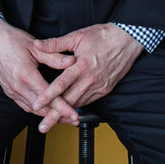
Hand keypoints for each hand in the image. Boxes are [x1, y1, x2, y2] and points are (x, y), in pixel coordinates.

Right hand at [0, 20, 80, 131]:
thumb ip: (54, 56)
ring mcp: (11, 90)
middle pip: (41, 108)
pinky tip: (46, 110)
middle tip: (74, 119)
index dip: (62, 107)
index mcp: (25, 74)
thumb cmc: (10, 40)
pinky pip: (24, 105)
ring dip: (48, 115)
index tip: (74, 114)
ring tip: (63, 118)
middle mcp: (17, 86)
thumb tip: (71, 62)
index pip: (48, 96)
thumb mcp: (35, 46)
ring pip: (32, 109)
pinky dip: (37, 110)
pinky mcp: (8, 91)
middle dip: (58, 116)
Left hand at [28, 23, 142, 110]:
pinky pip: (88, 101)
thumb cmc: (102, 36)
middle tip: (43, 127)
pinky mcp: (105, 90)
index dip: (47, 96)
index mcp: (81, 66)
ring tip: (52, 121)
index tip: (36, 105)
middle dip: (55, 115)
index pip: (61, 85)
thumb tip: (37, 45)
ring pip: (78, 104)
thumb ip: (55, 44)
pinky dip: (77, 106)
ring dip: (65, 113)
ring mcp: (99, 87)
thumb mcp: (77, 36)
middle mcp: (90, 80)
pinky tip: (69, 109)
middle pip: (69, 102)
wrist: (128, 40)